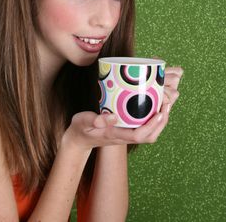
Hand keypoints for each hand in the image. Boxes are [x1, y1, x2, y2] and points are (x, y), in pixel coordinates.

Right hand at [64, 66, 182, 149]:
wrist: (78, 139)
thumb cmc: (81, 129)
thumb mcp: (83, 122)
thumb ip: (95, 120)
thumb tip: (112, 116)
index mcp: (115, 135)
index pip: (139, 135)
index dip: (152, 125)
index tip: (160, 111)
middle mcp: (124, 137)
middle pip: (149, 137)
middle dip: (161, 123)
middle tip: (167, 104)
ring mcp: (126, 135)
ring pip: (149, 134)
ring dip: (160, 122)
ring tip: (164, 105)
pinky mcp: (126, 131)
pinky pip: (144, 129)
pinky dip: (153, 120)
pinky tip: (153, 107)